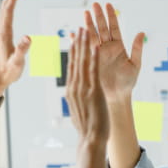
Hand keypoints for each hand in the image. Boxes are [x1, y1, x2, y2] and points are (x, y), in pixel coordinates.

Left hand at [0, 0, 31, 91]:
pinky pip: (6, 16)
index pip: (8, 11)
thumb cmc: (8, 72)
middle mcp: (1, 30)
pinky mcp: (2, 36)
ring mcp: (0, 32)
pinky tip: (12, 6)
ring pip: (5, 10)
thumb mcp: (17, 62)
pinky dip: (10, 7)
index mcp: (4, 34)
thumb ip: (22, 50)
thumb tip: (28, 37)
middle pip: (5, 6)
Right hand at [66, 29, 109, 144]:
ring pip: (83, 62)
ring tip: (86, 30)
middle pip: (75, 60)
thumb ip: (77, 99)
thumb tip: (74, 97)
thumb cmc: (87, 128)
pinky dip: (95, 57)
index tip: (73, 40)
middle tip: (79, 28)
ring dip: (85, 44)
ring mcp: (83, 88)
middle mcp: (74, 87)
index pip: (71, 67)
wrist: (90, 139)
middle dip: (77, 43)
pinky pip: (94, 70)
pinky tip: (96, 45)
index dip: (73, 52)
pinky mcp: (93, 91)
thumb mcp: (78, 110)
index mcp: (71, 91)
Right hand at [84, 2, 144, 102]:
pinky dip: (79, 41)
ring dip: (89, 25)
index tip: (108, 5)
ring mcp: (99, 53)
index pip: (114, 28)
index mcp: (119, 47)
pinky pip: (85, 49)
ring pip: (93, 36)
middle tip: (95, 4)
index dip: (111, 16)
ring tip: (85, 13)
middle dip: (98, 16)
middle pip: (102, 28)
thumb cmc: (128, 82)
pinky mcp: (92, 60)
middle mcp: (108, 48)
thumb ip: (137, 48)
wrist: (117, 95)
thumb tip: (141, 32)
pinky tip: (74, 33)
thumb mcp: (135, 64)